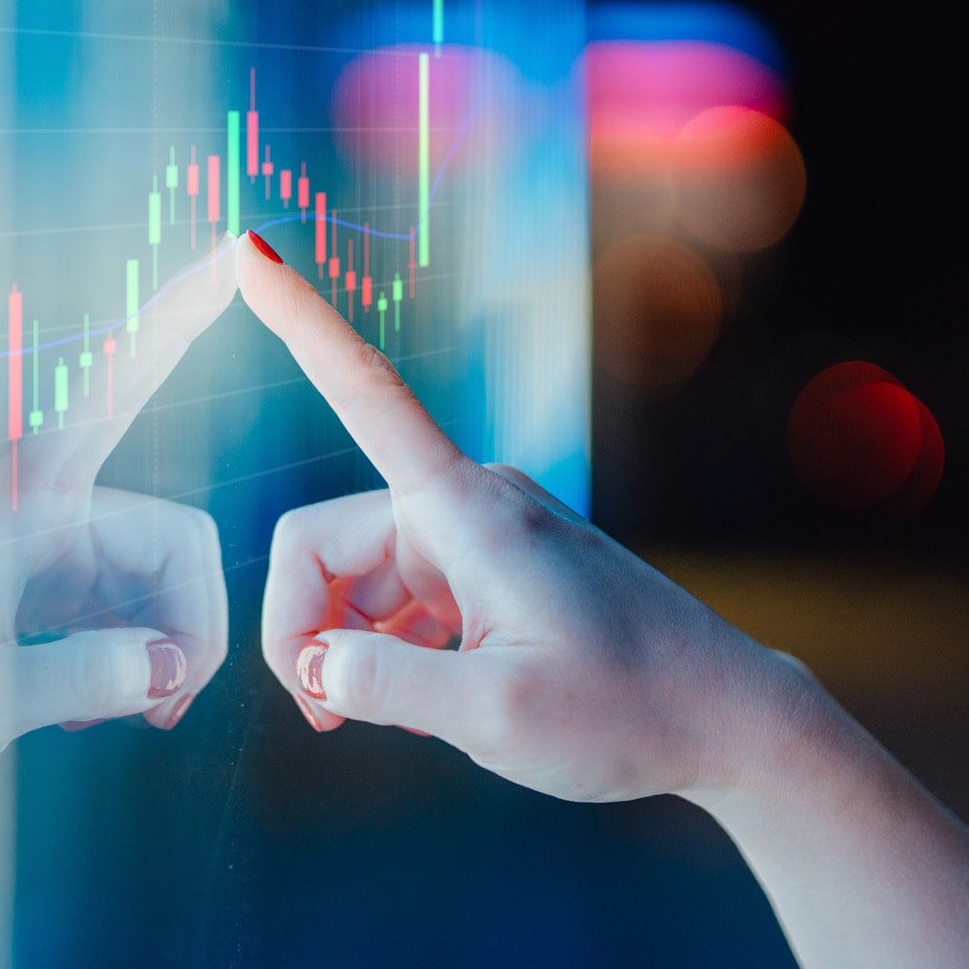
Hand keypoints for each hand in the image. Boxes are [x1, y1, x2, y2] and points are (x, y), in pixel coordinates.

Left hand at [0, 240, 236, 793]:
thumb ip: (83, 679)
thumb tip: (172, 668)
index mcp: (10, 500)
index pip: (118, 386)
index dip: (182, 319)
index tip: (241, 246)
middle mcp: (34, 499)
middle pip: (177, 540)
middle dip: (193, 623)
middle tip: (168, 708)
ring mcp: (40, 533)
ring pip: (158, 574)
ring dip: (160, 646)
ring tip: (119, 714)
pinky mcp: (39, 567)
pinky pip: (126, 594)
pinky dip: (129, 648)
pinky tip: (86, 700)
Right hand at [237, 230, 801, 803]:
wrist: (723, 719)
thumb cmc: (627, 712)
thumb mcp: (496, 716)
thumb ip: (386, 685)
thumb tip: (315, 664)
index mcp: (465, 510)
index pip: (362, 392)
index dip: (298, 321)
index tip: (246, 249)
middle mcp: (465, 502)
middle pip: (324, 541)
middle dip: (305, 626)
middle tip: (327, 715)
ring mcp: (477, 534)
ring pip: (356, 574)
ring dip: (348, 646)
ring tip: (388, 717)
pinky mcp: (490, 566)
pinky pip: (398, 593)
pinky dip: (389, 646)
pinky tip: (426, 697)